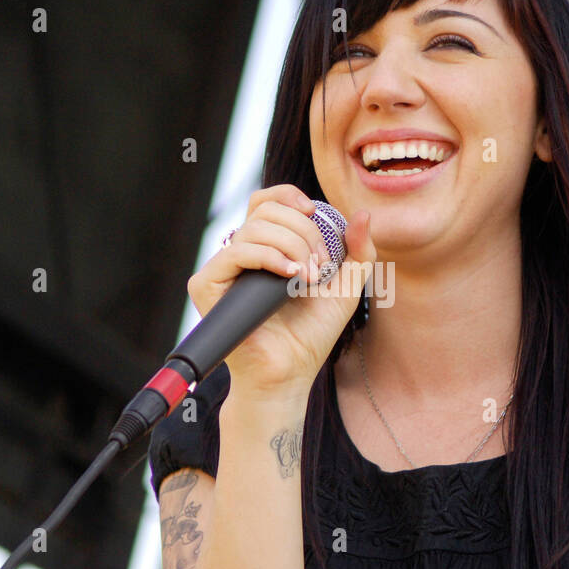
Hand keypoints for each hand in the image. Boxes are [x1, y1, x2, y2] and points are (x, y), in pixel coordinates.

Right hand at [187, 185, 375, 397]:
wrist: (291, 372)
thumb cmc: (312, 333)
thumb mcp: (346, 285)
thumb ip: (359, 250)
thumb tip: (362, 213)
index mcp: (265, 247)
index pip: (266, 201)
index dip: (289, 196)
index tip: (314, 214)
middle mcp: (240, 254)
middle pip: (265, 210)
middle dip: (303, 231)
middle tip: (319, 266)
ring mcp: (222, 269)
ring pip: (254, 228)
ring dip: (292, 247)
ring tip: (308, 279)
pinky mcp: (206, 285)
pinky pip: (235, 252)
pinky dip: (268, 257)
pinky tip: (290, 276)